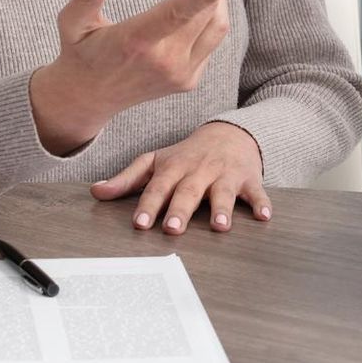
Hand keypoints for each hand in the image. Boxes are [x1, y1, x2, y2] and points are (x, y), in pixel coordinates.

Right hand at [29, 0, 236, 150]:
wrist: (90, 98)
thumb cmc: (80, 52)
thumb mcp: (72, 24)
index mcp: (136, 42)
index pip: (177, 14)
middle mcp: (164, 61)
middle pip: (207, 11)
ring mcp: (180, 74)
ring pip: (217, 26)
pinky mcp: (189, 80)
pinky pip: (211, 40)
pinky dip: (210, 14)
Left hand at [91, 121, 270, 233]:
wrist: (229, 133)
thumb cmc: (187, 154)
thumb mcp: (155, 161)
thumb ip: (127, 179)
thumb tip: (96, 192)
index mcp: (174, 168)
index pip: (158, 187)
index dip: (148, 205)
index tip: (139, 224)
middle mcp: (199, 170)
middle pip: (188, 191)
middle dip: (181, 209)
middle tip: (173, 229)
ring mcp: (225, 174)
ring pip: (223, 192)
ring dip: (222, 209)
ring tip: (220, 226)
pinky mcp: (249, 178)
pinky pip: (256, 191)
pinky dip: (261, 203)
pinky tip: (265, 216)